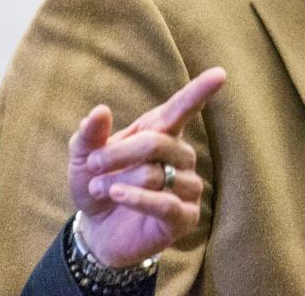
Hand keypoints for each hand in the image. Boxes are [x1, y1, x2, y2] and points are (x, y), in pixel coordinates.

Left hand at [67, 67, 225, 266]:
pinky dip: (137, 199)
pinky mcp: (185, 217)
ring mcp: (187, 186)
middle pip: (156, 142)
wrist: (96, 230)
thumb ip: (90, 134)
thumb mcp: (83, 156)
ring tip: (101, 188)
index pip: (183, 108)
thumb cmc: (96, 183)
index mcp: (161, 132)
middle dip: (118, 153)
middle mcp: (181, 155)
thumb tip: (99, 111)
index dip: (201, 91)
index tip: (220, 74)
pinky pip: (165, 203)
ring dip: (121, 181)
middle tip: (93, 164)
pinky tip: (118, 196)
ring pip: (157, 174)